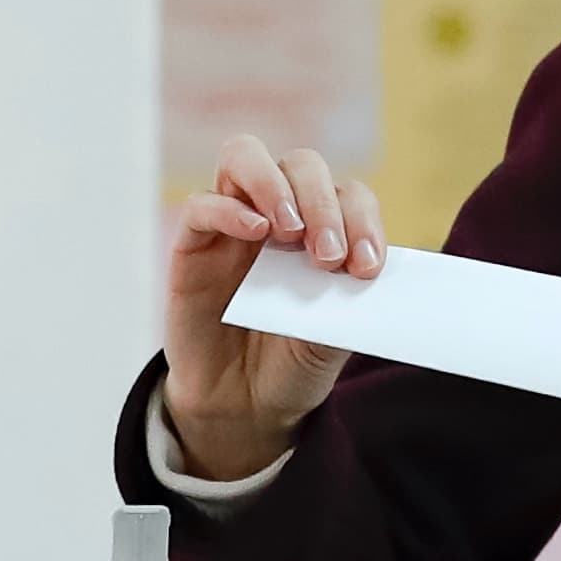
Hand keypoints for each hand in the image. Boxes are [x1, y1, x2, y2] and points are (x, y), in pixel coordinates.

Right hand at [160, 135, 388, 480]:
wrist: (246, 403)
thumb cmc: (295, 360)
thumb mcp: (333, 333)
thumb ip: (345, 297)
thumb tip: (364, 269)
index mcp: (325, 228)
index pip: (350, 193)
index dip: (363, 220)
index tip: (366, 268)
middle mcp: (280, 215)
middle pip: (302, 165)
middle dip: (322, 203)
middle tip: (328, 256)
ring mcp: (234, 224)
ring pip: (245, 157)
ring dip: (275, 186)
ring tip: (291, 231)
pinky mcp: (193, 245)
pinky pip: (202, 205)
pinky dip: (229, 209)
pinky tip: (255, 232)